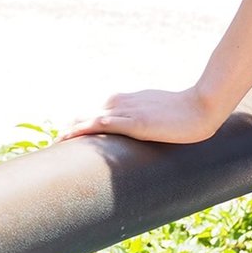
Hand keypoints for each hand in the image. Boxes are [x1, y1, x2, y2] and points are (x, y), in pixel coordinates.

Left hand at [56, 88, 225, 145]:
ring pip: (84, 122)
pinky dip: (79, 133)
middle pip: (81, 118)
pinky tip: (67, 142)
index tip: (61, 144)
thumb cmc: (180, 112)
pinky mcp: (130, 123)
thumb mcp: (153, 114)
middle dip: (66, 134)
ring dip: (67, 135)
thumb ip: (140, 123)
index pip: (89, 115)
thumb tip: (140, 135)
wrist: (200, 107)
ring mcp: (122, 112)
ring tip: (51, 150)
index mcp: (120, 101)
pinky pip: (96, 126)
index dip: (74, 129)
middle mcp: (116, 103)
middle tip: (51, 151)